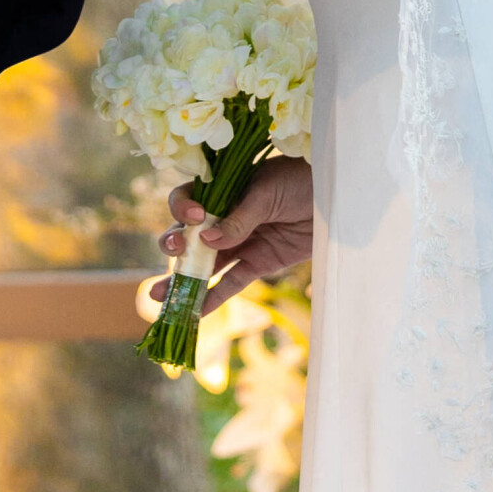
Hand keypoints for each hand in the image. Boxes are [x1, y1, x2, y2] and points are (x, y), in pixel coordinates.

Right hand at [152, 156, 313, 314]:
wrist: (334, 196)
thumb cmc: (298, 179)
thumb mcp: (267, 191)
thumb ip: (239, 217)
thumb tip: (208, 240)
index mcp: (222, 188)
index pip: (188, 199)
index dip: (183, 209)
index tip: (196, 216)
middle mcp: (224, 216)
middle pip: (189, 234)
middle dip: (175, 244)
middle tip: (175, 251)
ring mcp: (240, 241)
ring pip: (205, 263)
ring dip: (182, 280)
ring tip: (158, 296)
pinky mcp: (259, 262)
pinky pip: (232, 283)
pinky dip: (214, 297)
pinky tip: (195, 312)